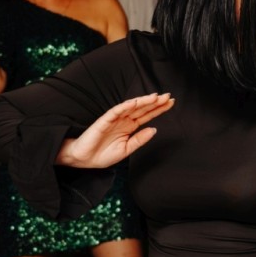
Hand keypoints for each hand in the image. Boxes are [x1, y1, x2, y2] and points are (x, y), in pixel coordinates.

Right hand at [56, 93, 174, 168]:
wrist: (84, 159)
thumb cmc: (102, 154)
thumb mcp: (126, 149)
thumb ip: (139, 139)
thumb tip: (154, 130)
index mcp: (130, 127)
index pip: (147, 115)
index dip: (159, 109)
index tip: (171, 103)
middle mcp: (124, 120)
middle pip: (142, 109)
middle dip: (155, 103)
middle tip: (168, 97)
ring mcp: (114, 119)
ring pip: (131, 107)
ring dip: (143, 101)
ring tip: (155, 97)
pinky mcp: (104, 120)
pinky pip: (116, 111)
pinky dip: (125, 106)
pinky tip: (135, 102)